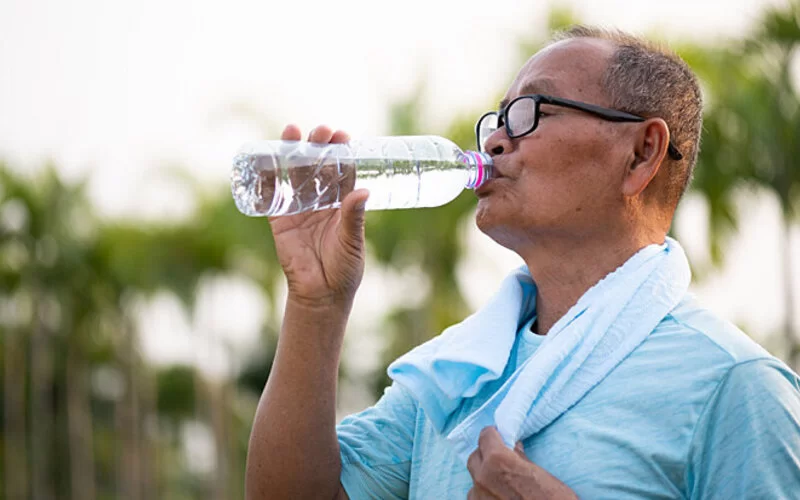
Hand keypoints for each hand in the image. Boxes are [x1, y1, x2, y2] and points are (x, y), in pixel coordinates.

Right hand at [268, 124, 369, 307]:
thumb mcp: (353, 241)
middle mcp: (321, 202)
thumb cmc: (344, 269)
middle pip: (318, 168)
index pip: (342, 172)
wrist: (321, 295)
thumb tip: (363, 191)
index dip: (341, 153)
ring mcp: (299, 209)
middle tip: (321, 130)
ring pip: (295, 175)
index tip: (342, 135)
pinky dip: (267, 178)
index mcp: (342, 204)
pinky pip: (272, 196)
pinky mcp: (280, 221)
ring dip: (293, 153)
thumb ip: (355, 217)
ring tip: (293, 132)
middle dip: (318, 147)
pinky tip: (265, 158)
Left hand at [467, 427, 577, 499]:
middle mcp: (483, 476)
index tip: (500, 437)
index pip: (485, 436)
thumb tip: (514, 448)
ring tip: (502, 483)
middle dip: (486, 455)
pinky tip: (499, 497)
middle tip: (501, 460)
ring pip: (474, 479)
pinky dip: (484, 494)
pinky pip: (475, 497)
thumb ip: (521, 458)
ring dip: (484, 476)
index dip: (494, 435)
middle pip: (475, 456)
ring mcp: (478, 496)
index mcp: (498, 460)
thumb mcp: (541, 475)